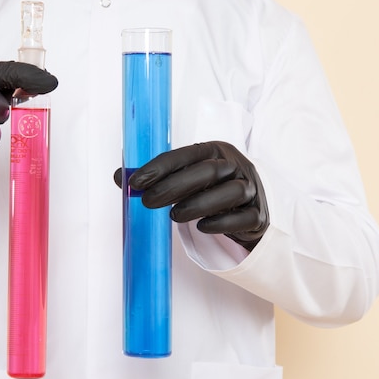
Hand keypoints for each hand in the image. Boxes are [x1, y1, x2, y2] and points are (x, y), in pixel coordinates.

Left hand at [115, 141, 268, 250]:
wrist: (249, 208)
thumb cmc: (211, 188)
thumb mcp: (185, 177)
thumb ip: (156, 177)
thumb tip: (120, 177)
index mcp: (216, 151)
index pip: (187, 154)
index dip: (160, 166)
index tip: (136, 182)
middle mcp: (236, 166)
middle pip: (208, 171)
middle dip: (174, 186)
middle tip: (147, 201)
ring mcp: (250, 190)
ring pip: (229, 192)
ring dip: (198, 204)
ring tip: (173, 216)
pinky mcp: (258, 215)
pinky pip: (243, 218)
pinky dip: (221, 223)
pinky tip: (201, 227)